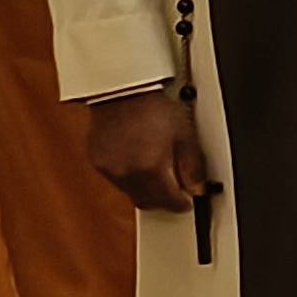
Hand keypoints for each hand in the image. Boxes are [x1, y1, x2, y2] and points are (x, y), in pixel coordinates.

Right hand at [84, 87, 204, 211]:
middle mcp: (126, 173)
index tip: (186, 203)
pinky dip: (129, 177)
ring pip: (131, 193)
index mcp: (149, 168)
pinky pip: (117, 179)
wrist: (122, 93)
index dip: (181, 204)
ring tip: (156, 171)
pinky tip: (137, 161)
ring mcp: (109, 169)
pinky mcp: (98, 162)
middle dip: (163, 201)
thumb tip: (198, 188)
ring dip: (145, 189)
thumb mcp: (185, 135)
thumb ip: (193, 166)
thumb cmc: (153, 108)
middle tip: (174, 191)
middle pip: (147, 202)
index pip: (167, 201)